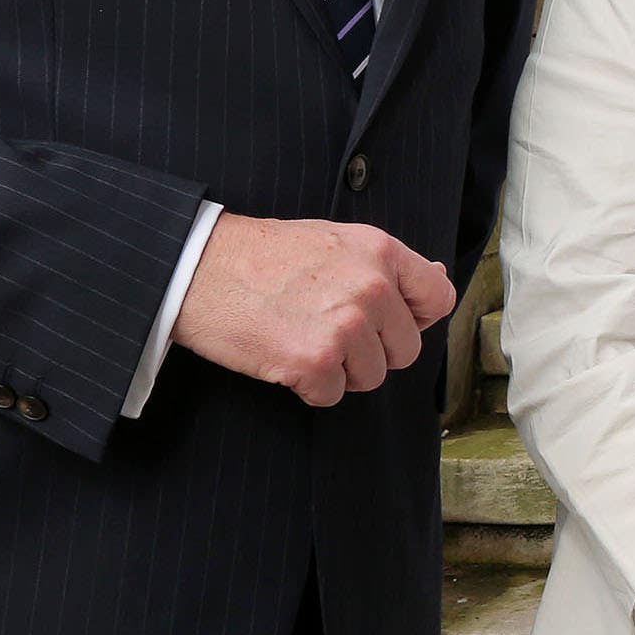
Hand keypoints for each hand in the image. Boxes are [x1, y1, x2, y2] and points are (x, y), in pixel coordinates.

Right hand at [170, 214, 458, 405]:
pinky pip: (332, 395)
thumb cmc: (261, 254)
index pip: (438, 298)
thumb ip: (385, 265)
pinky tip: (283, 355)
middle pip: (406, 349)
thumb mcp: (335, 240)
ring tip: (301, 337)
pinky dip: (308, 386)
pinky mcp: (314, 361)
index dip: (416, 318)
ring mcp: (344, 326)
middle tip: (327, 330)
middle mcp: (371, 288)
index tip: (389, 323)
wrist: (196, 267)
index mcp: (380, 251)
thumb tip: (436, 278)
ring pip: (371, 377)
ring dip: (339, 370)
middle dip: (372, 351)